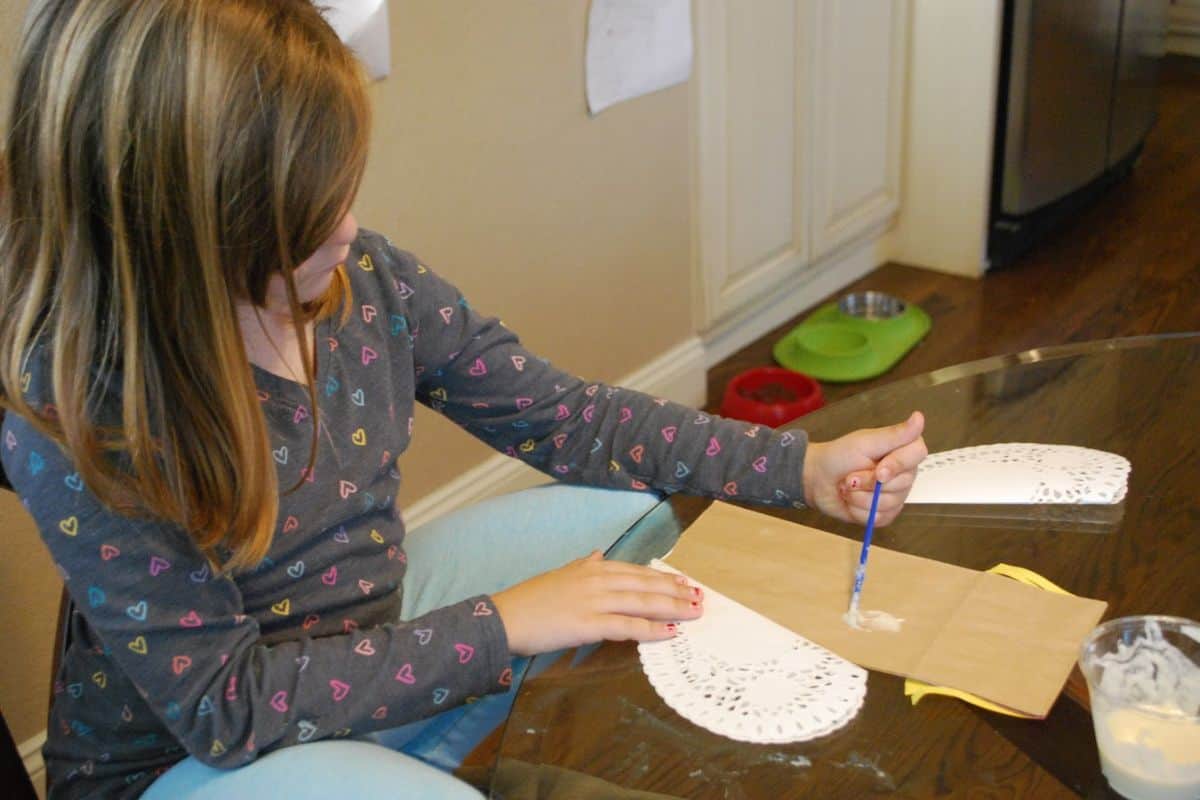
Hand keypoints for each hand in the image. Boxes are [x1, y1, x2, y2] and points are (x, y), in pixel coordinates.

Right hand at [491, 551, 702, 655]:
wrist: (506, 617)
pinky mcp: (589, 624)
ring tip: (694, 612)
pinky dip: (652, 629)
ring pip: (643, 602)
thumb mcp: (561, 573)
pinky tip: (671, 633)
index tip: (684, 582)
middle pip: (646, 584)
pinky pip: (627, 626)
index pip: (637, 571)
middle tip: (700, 597)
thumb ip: (583, 564)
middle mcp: (597, 579)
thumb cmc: (532, 599)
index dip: (662, 578)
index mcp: (592, 567)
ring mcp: (594, 601)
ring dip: (673, 607)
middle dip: (676, 591)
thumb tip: (597, 554)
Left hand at [801, 411, 926, 525]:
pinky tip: (850, 501)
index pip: (918, 454)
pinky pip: (879, 518)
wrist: (817, 479)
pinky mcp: (884, 514)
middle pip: (903, 484)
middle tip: (851, 476)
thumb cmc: (839, 456)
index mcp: (903, 451)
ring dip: (860, 497)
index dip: (898, 464)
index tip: (879, 470)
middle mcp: (904, 474)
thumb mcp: (866, 442)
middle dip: (869, 482)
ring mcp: (896, 496)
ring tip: (847, 486)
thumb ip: (895, 434)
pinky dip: (859, 510)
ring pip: (889, 504)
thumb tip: (920, 417)